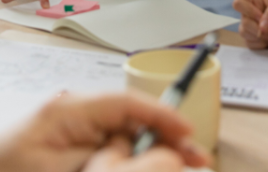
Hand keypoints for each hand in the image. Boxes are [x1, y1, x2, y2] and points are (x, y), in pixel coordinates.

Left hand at [0, 92, 209, 171]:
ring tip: (178, 163)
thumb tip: (157, 155)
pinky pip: (107, 147)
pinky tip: (145, 164)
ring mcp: (71, 125)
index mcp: (70, 109)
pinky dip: (126, 159)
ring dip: (147, 152)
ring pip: (123, 135)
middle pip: (131, 119)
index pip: (126, 103)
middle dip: (164, 139)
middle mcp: (74, 110)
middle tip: (197, 162)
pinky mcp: (69, 143)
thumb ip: (110, 162)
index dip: (163, 116)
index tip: (190, 136)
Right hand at [234, 0, 267, 49]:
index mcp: (254, 0)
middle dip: (259, 29)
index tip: (261, 17)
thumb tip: (262, 27)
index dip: (248, 11)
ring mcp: (250, 28)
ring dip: (263, 37)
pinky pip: (251, 45)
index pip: (239, 3)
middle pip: (243, 22)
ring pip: (246, 34)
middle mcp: (249, 13)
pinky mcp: (252, 41)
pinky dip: (263, 45)